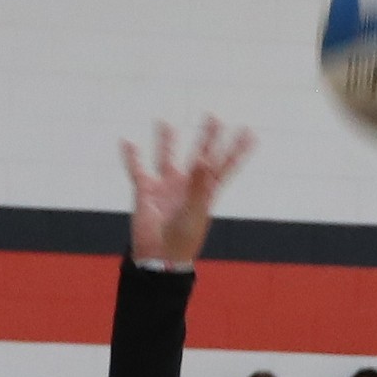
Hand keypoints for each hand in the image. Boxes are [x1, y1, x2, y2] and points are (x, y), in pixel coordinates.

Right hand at [122, 117, 253, 267]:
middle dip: (206, 137)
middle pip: (199, 155)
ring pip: (166, 158)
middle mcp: (187, 187)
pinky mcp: (146, 192)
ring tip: (164, 122)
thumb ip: (198, 183)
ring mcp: (166, 188)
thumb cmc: (182, 240)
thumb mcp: (194, 210)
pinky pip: (137, 170)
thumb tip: (204, 157)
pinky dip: (131, 157)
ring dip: (166, 142)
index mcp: (205, 193)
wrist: (158, 260)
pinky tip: (127, 142)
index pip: (224, 166)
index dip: (237, 151)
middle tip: (212, 116)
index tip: (249, 134)